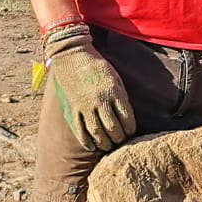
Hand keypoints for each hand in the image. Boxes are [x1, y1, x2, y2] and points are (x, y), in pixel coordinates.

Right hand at [45, 30, 135, 151]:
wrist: (71, 55)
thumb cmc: (96, 66)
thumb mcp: (115, 77)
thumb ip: (121, 96)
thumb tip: (127, 116)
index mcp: (114, 91)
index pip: (127, 118)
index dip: (130, 129)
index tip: (130, 132)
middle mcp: (100, 101)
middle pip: (113, 129)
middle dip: (119, 138)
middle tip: (120, 140)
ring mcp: (85, 106)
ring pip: (97, 133)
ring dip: (105, 143)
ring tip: (108, 145)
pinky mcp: (73, 108)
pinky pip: (80, 131)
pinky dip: (87, 141)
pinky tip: (92, 146)